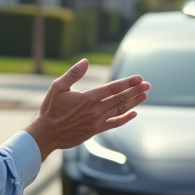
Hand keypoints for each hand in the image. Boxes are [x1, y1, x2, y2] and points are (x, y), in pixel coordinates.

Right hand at [24, 59, 149, 160]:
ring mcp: (97, 121)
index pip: (113, 88)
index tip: (139, 78)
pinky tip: (134, 113)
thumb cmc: (50, 109)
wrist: (46, 134)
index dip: (127, 83)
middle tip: (148, 85)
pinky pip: (115, 124)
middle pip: (120, 99)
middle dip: (135, 91)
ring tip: (145, 96)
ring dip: (134, 102)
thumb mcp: (58, 87)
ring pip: (120, 110)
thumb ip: (73, 74)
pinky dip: (125, 119)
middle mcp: (95, 110)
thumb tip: (85, 61)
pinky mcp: (95, 131)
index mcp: (88, 97)